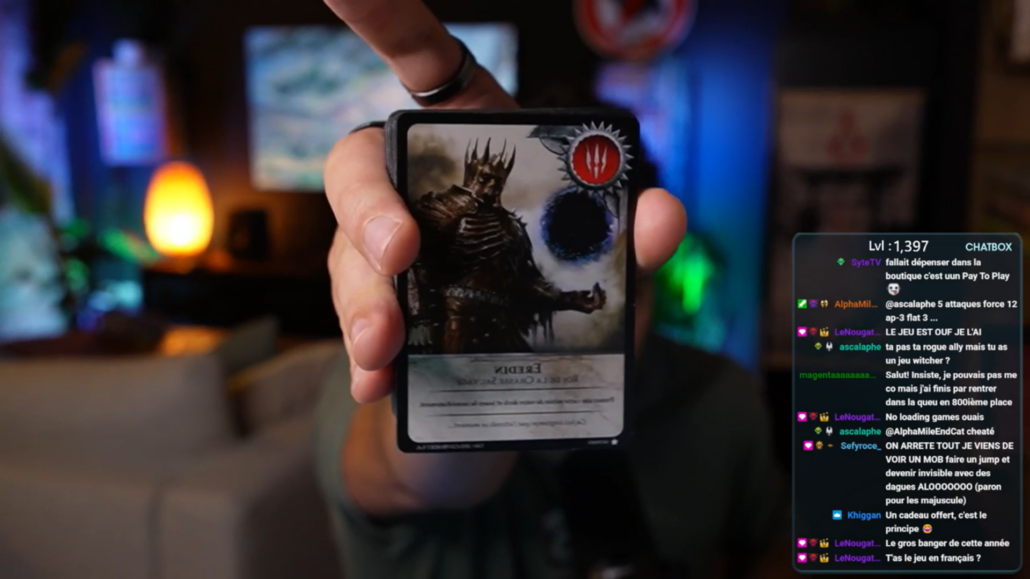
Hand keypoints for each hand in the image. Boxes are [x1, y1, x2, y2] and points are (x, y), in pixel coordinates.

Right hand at [323, 0, 686, 404]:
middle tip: (400, 254)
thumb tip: (662, 214)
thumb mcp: (615, 274)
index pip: (421, 67)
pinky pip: (353, 331)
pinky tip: (377, 383)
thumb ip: (634, 238)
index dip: (384, 21)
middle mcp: (414, 194)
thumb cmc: (568, 307)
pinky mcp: (375, 321)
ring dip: (363, 303)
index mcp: (470, 154)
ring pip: (347, 260)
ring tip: (386, 349)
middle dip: (369, 209)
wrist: (525, 396)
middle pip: (358, 169)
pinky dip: (366, 361)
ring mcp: (383, 259)